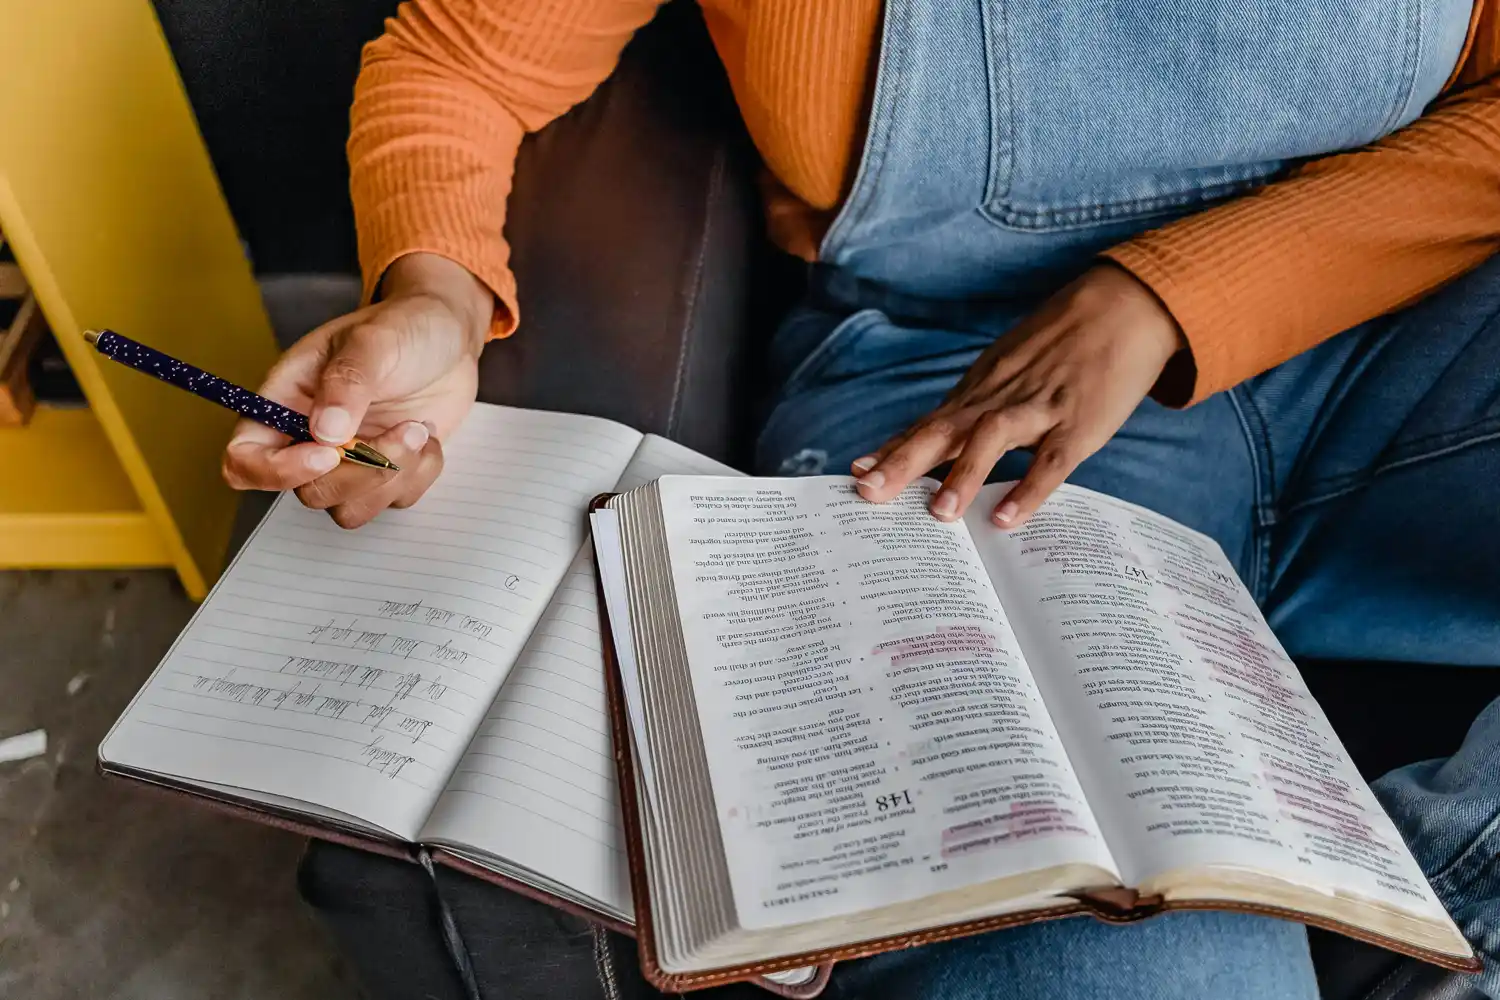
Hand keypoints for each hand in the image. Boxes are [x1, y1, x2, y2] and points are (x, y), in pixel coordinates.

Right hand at [222, 253, 491, 527]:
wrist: (450, 334)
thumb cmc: (403, 327)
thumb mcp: (373, 341)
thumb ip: (346, 382)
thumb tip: (325, 433)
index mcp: (286, 402)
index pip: (246, 458)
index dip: (276, 471)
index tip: (328, 454)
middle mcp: (310, 439)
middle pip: (310, 493)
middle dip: (361, 472)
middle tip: (403, 430)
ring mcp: (350, 460)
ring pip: (351, 508)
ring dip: (393, 476)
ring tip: (419, 429)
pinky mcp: (387, 472)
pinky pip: (396, 501)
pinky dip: (420, 474)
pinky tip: (427, 436)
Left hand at [850, 264, 1185, 525]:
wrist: (1123, 305)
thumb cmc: (1060, 345)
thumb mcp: (1010, 369)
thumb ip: (977, 407)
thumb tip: (940, 443)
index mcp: (981, 389)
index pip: (929, 422)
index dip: (893, 447)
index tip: (856, 473)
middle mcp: (1000, 397)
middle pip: (944, 429)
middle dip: (903, 462)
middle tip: (868, 494)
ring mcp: (1039, 408)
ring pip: (992, 439)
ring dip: (964, 474)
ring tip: (939, 514)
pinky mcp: (1079, 423)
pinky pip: (1051, 460)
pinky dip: (1028, 489)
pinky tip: (1007, 518)